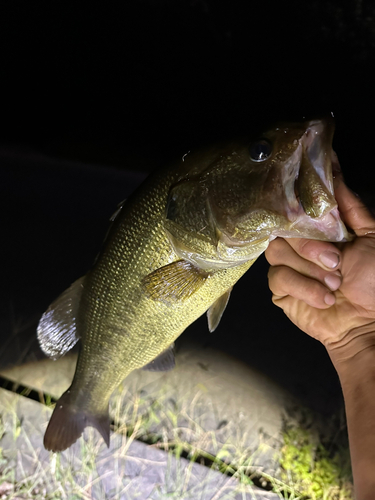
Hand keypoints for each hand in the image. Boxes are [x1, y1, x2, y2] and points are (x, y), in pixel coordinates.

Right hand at [265, 174, 374, 364]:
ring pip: (276, 252)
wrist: (366, 323)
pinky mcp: (281, 290)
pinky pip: (278, 277)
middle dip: (310, 247)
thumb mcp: (371, 238)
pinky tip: (324, 299)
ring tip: (334, 285)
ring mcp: (289, 266)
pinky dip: (304, 287)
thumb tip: (336, 176)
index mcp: (321, 230)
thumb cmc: (374, 282)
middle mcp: (301, 245)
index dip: (299, 204)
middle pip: (283, 229)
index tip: (305, 201)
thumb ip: (351, 208)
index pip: (299, 208)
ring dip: (309, 269)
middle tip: (336, 263)